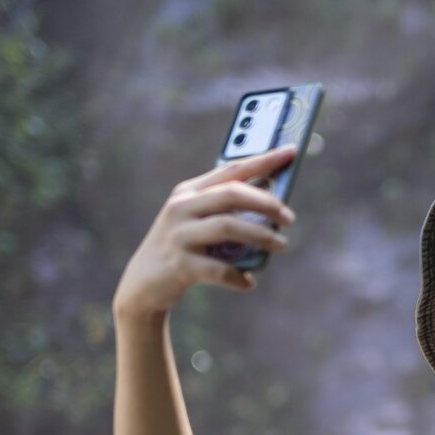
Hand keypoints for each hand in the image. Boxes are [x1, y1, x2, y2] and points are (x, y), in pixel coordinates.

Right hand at [112, 144, 297, 318]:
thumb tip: (274, 207)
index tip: (290, 151)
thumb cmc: (183, 249)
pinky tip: (248, 282)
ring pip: (228, 227)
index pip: (230, 169)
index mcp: (188, 192)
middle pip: (231, 194)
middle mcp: (181, 208)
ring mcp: (179, 235)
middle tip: (289, 217)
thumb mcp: (196, 221)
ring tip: (281, 245)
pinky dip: (238, 276)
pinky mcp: (179, 264)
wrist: (143, 283)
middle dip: (266, 203)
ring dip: (261, 236)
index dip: (263, 160)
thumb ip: (225, 211)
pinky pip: (219, 269)